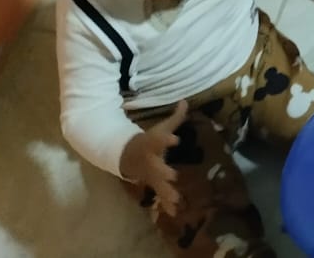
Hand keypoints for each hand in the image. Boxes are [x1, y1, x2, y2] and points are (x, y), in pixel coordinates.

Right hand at [120, 100, 188, 214]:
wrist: (126, 156)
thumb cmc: (148, 140)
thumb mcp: (160, 128)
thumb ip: (175, 118)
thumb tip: (186, 101)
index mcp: (152, 145)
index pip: (158, 140)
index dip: (166, 139)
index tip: (175, 139)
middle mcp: (151, 161)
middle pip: (156, 167)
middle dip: (163, 172)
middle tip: (172, 176)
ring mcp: (151, 175)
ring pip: (158, 185)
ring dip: (167, 193)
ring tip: (176, 200)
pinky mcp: (153, 185)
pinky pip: (160, 196)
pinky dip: (167, 205)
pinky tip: (175, 214)